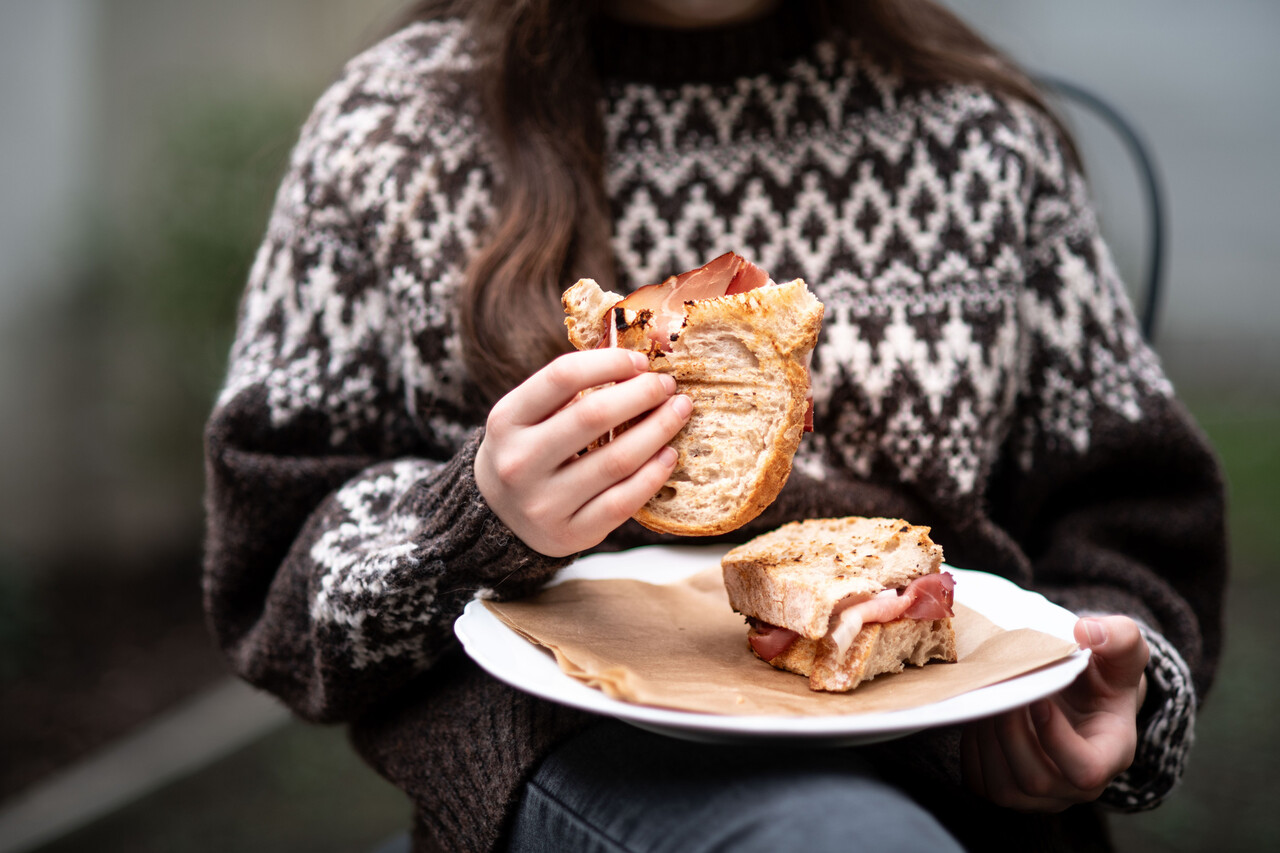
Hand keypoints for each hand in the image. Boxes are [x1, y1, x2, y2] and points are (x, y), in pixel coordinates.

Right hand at [475, 348, 691, 556]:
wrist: (498, 517)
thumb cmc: (527, 450)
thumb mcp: (526, 416)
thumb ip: (567, 391)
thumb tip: (636, 366)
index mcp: (506, 420)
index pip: (562, 377)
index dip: (609, 362)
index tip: (640, 361)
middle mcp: (519, 462)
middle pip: (593, 416)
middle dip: (641, 394)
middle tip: (666, 386)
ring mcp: (544, 503)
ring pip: (616, 461)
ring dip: (658, 431)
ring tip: (678, 412)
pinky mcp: (570, 534)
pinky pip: (623, 502)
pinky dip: (653, 475)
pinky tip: (669, 455)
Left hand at [961, 615, 1148, 811]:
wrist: (1075, 688)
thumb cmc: (1101, 671)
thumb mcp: (1121, 649)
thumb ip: (1118, 636)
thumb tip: (1086, 632)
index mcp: (1111, 755)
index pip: (1085, 771)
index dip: (1055, 739)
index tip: (1039, 698)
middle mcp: (1076, 786)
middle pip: (1036, 780)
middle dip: (1010, 732)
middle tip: (1003, 690)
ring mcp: (1042, 794)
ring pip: (1004, 788)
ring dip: (987, 740)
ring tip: (991, 699)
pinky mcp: (1009, 789)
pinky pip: (981, 783)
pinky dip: (972, 750)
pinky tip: (981, 716)